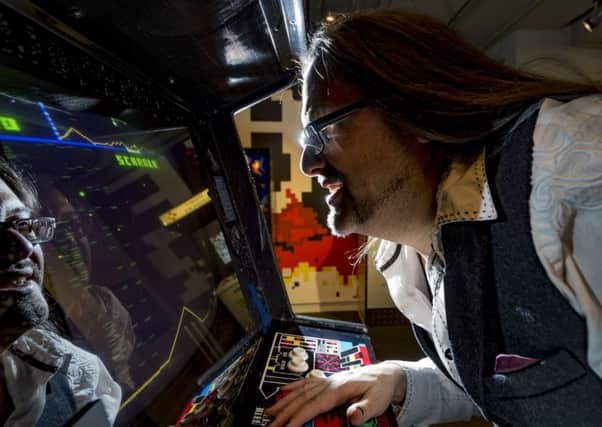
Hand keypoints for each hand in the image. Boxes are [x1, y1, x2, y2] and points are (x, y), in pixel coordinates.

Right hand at [265, 361, 405, 426]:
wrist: (385, 375)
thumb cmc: (381, 387)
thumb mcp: (378, 400)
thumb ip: (365, 409)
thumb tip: (352, 417)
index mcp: (339, 389)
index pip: (313, 405)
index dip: (298, 417)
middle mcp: (329, 383)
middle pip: (302, 399)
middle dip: (285, 413)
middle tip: (271, 425)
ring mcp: (327, 381)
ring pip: (300, 391)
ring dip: (284, 401)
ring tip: (270, 412)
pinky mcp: (328, 381)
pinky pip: (306, 383)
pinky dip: (293, 388)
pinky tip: (283, 392)